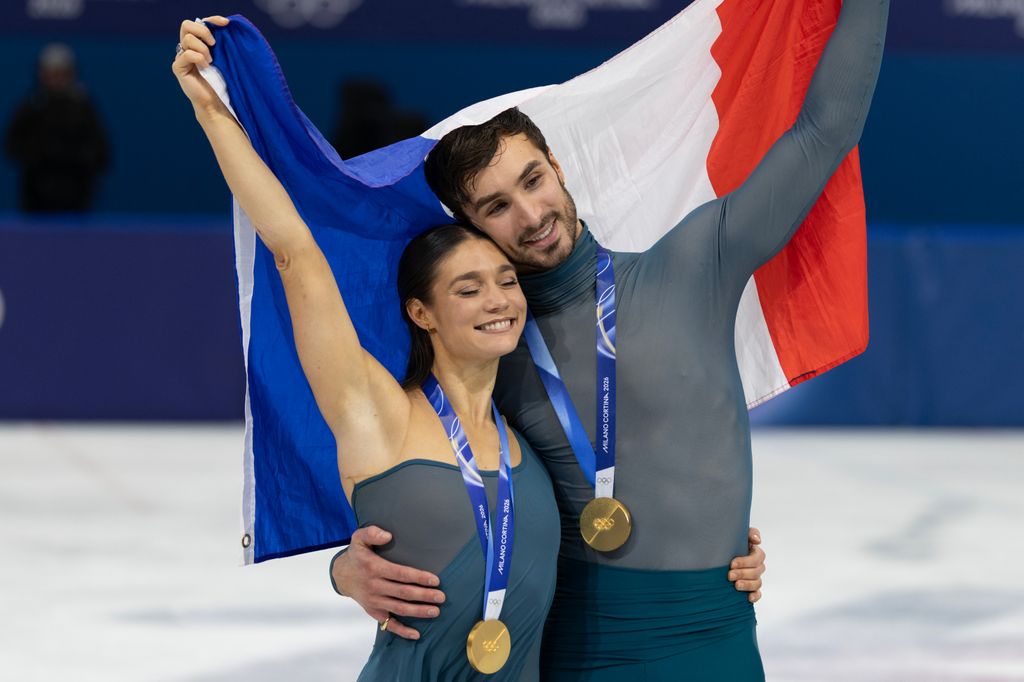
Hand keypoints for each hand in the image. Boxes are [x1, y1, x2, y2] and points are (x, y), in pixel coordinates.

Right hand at [171, 16, 229, 110]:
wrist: (217, 102)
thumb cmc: (224, 82)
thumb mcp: (225, 57)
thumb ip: (221, 42)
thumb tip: (227, 25)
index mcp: (198, 43)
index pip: (199, 22)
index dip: (212, 20)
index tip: (226, 23)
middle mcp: (187, 48)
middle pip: (186, 25)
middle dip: (203, 31)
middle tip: (214, 44)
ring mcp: (182, 57)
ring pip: (187, 39)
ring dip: (203, 48)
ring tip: (211, 61)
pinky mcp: (178, 67)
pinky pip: (186, 54)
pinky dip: (198, 58)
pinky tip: (206, 67)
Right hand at [331, 525, 445, 639]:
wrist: (341, 575)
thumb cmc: (356, 555)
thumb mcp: (358, 538)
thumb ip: (371, 533)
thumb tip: (388, 536)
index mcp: (374, 568)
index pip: (400, 574)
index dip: (418, 577)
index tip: (435, 580)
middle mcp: (375, 586)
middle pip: (403, 593)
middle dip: (424, 596)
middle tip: (441, 597)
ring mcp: (374, 601)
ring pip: (399, 608)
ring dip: (418, 611)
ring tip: (435, 611)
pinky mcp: (373, 612)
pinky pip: (388, 624)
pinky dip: (402, 631)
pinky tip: (417, 634)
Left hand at [728, 526, 765, 602]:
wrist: (722, 553)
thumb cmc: (731, 542)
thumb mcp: (739, 534)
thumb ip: (750, 533)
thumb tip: (757, 540)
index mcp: (756, 553)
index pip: (757, 558)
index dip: (745, 562)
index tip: (732, 564)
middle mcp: (758, 566)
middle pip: (756, 572)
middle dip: (743, 574)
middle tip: (729, 575)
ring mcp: (755, 578)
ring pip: (757, 583)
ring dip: (747, 585)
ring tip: (736, 586)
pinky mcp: (752, 588)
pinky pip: (758, 594)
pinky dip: (754, 596)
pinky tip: (748, 598)